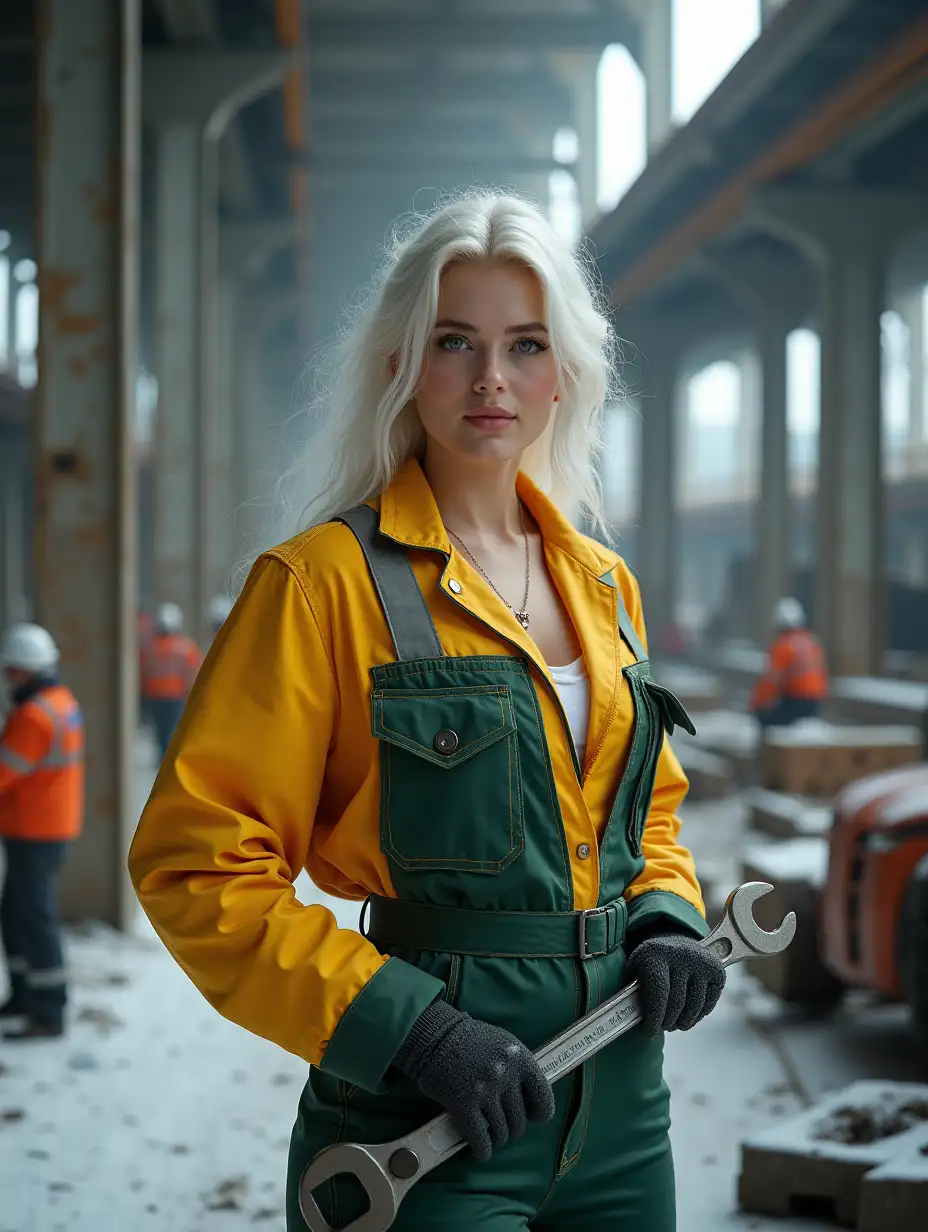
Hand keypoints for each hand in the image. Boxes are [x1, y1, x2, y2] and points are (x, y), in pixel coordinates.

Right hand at [393, 999, 554, 1161]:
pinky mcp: (463, 1104)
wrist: (434, 1035)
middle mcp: (505, 1074)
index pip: (544, 1099)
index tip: (531, 1117)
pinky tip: (481, 1150)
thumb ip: (518, 1069)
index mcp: (520, 1058)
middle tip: (503, 1126)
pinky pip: (480, 1139)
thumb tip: (530, 1100)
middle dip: (513, 1128)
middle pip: (520, 1120)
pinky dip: (482, 1150)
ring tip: (490, 1136)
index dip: (539, 1114)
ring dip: (497, 1138)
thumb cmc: (470, 1039)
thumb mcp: (503, 1045)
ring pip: (501, 1132)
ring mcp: (484, 1090)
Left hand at [625, 931, 725, 1035]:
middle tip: (662, 1026)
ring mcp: (701, 962)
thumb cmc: (652, 962)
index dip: (654, 1018)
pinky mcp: (717, 970)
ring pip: (694, 1007)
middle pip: (677, 1003)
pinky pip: (709, 1004)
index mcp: (655, 953)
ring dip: (683, 1022)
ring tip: (675, 1023)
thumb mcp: (636, 969)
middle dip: (668, 1022)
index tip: (650, 1031)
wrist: (676, 940)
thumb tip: (628, 1018)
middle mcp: (681, 954)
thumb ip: (632, 991)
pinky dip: (699, 1015)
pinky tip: (689, 1013)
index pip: (658, 993)